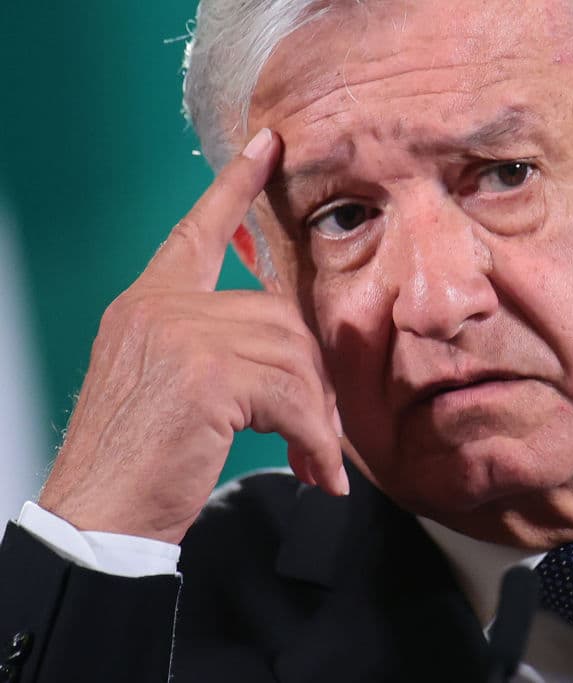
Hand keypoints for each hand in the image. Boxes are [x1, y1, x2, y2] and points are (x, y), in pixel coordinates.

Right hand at [38, 129, 347, 544]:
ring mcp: (180, 334)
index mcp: (149, 303)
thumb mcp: (169, 386)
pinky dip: (315, 441)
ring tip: (313, 460)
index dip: (234, 187)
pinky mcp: (205, 374)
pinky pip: (293, 398)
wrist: (98, 515)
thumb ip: (215, 348)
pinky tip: (316, 473)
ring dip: (315, 417)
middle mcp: (160, 307)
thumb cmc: (137, 459)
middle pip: (278, 316)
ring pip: (292, 356)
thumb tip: (293, 354)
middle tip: (318, 433)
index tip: (268, 146)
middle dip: (310, 379)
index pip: (196, 231)